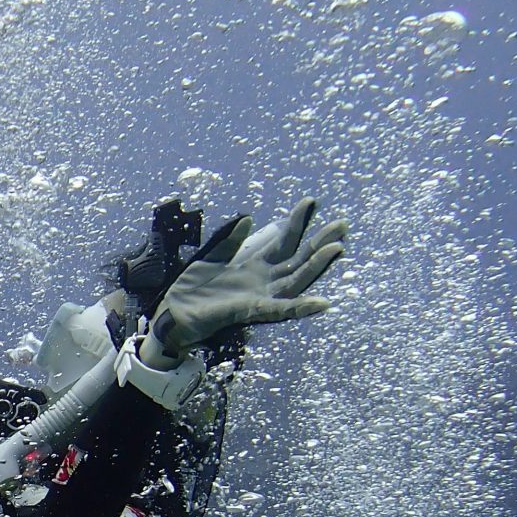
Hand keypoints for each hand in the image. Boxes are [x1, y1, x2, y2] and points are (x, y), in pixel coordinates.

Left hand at [150, 198, 345, 356]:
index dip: (297, 222)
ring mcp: (260, 297)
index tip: (310, 201)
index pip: (283, 241)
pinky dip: (301, 307)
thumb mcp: (212, 258)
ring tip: (336, 249)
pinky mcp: (251, 311)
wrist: (174, 315)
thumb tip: (248, 220)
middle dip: (319, 242)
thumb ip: (230, 241)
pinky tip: (322, 302)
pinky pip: (280, 310)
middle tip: (342, 224)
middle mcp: (264, 282)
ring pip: (295, 280)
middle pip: (298, 259)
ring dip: (316, 266)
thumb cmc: (193, 290)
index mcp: (255, 267)